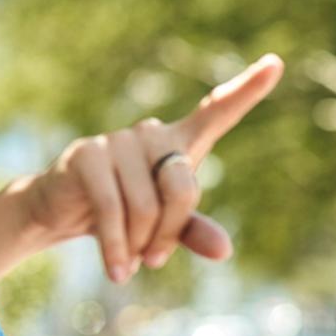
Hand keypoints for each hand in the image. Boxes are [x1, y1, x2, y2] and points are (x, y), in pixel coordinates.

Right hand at [21, 54, 282, 282]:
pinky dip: (116, 247)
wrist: (59, 212)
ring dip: (138, 245)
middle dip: (168, 234)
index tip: (275, 64)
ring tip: (128, 264)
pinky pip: (113, 209)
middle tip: (153, 261)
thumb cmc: (120, 214)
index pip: (217, 112)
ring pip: (146, 206)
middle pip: (182, 189)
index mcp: (177, 143)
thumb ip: (192, 232)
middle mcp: (151, 133)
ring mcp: (117, 140)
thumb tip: (223, 250)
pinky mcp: (87, 154)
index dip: (247, 89)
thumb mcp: (161, 227)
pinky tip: (117, 272)